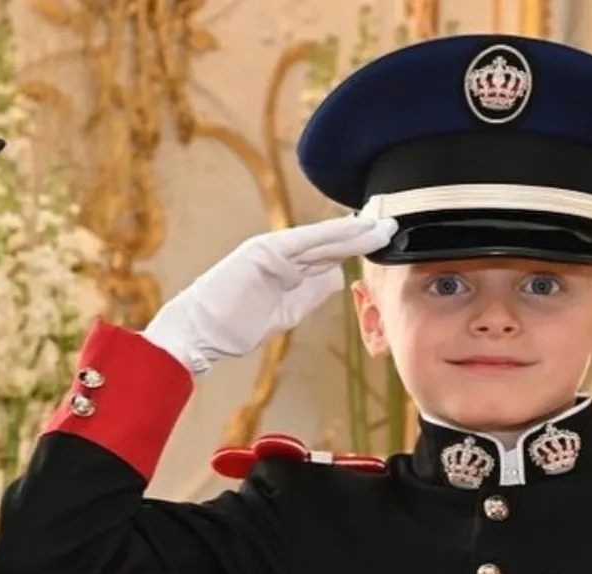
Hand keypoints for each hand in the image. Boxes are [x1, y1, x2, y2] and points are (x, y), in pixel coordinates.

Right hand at [142, 215, 396, 372]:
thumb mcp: (285, 312)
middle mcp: (281, 253)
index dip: (355, 244)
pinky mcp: (263, 252)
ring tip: (381, 227)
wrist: (200, 331)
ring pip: (321, 239)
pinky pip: (303, 242)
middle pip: (330, 241)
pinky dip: (328, 236)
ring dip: (352, 233)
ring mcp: (272, 250)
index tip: (382, 238)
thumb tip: (336, 278)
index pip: (328, 252)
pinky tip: (352, 231)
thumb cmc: (235, 326)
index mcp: (287, 267)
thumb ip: (310, 294)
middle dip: (361, 234)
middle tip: (391, 225)